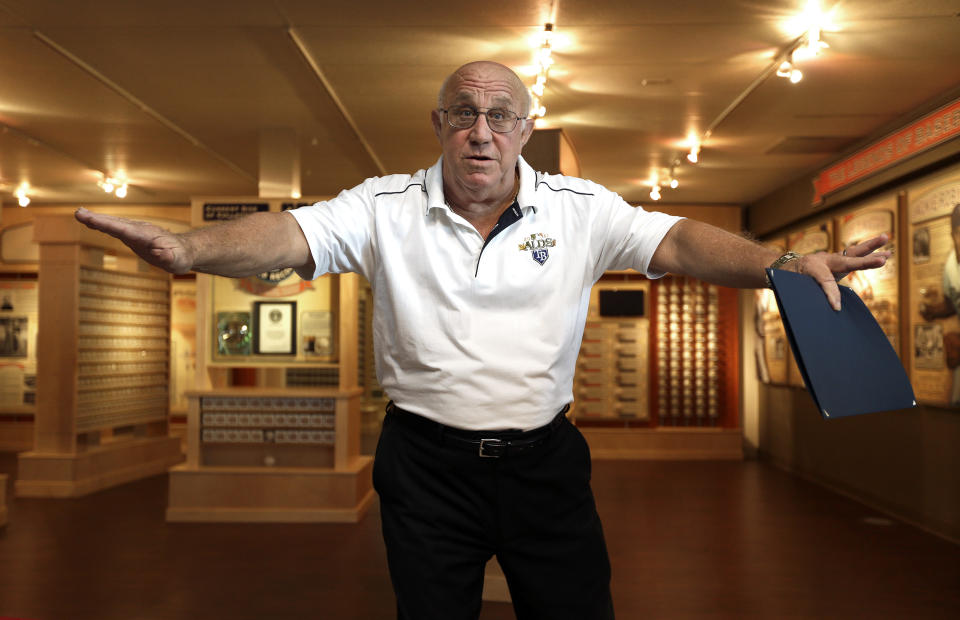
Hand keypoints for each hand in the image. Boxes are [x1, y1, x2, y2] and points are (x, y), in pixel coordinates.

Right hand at [74, 207, 193, 273]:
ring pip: (114, 224)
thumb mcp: (178, 261)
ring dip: (97, 219)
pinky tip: (91, 221)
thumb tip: (161, 254)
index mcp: (147, 236)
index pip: (124, 229)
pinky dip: (103, 223)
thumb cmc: (181, 257)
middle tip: (78, 213)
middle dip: (97, 219)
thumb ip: (169, 257)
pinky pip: (116, 228)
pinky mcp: (133, 234)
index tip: (91, 220)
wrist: (185, 250)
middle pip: (116, 224)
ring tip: (79, 214)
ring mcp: (136, 231)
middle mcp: (140, 230)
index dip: (107, 225)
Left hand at [789, 234, 890, 310]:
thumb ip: (808, 294)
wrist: (786, 268)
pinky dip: (869, 255)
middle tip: (882, 260)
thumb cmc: (788, 279)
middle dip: (864, 262)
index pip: (824, 280)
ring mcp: (831, 259)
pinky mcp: (837, 262)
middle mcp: (823, 260)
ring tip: (886, 241)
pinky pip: (854, 258)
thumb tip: (831, 307)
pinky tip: (886, 253)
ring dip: (871, 248)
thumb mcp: (792, 287)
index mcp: (809, 266)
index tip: (836, 307)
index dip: (831, 294)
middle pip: (846, 260)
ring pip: (853, 253)